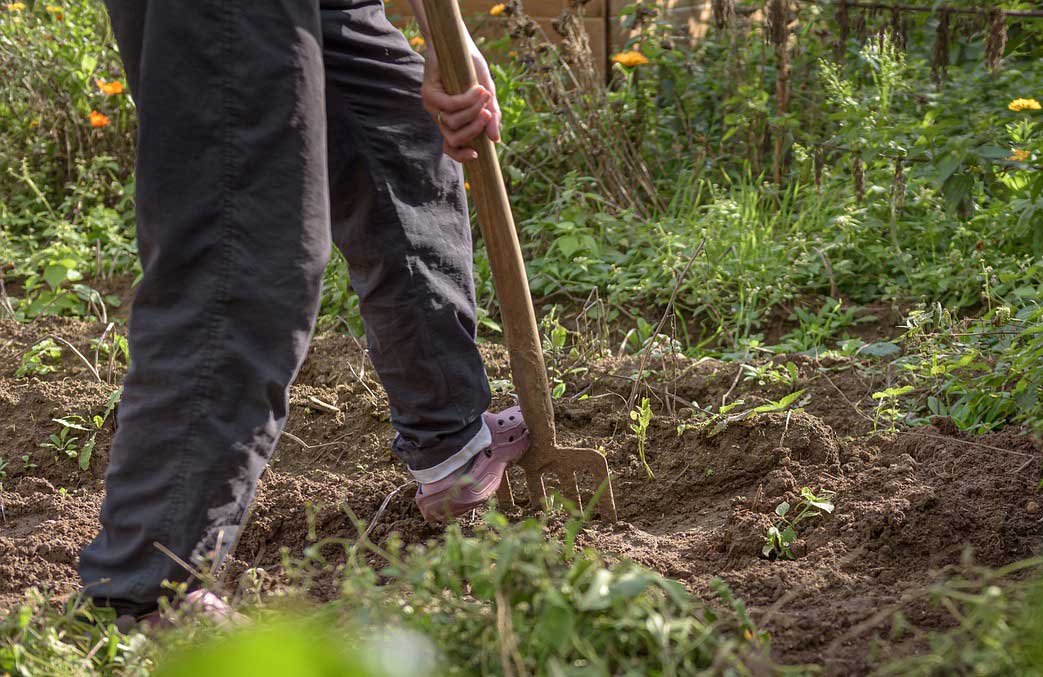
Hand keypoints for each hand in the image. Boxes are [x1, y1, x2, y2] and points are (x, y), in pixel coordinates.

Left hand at [421, 40, 501, 162]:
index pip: (451, 147)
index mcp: (451, 120)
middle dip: (474, 130)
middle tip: (488, 114)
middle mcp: (439, 116)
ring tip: (485, 94)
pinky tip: (478, 89)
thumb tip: (496, 140)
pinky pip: (450, 106)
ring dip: (473, 111)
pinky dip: (467, 100)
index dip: (461, 156)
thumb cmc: (471, 67)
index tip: (477, 155)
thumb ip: (491, 116)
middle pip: (453, 139)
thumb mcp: (486, 94)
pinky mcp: (429, 93)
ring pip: (453, 123)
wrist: (457, 41)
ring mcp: (432, 106)